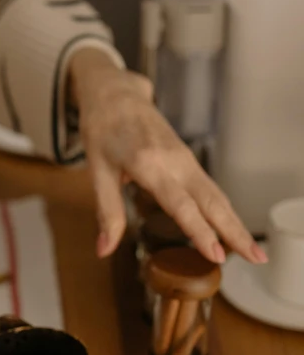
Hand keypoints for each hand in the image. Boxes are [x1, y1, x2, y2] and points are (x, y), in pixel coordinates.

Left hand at [69, 48, 264, 264]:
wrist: (115, 95)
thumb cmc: (102, 129)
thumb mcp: (97, 171)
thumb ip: (106, 211)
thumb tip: (103, 250)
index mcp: (149, 164)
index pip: (181, 204)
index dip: (199, 231)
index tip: (215, 254)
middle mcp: (175, 161)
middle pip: (211, 201)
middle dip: (234, 232)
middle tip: (256, 259)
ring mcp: (185, 159)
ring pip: (216, 195)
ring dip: (236, 223)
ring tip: (253, 252)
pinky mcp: (187, 160)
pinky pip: (210, 188)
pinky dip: (224, 210)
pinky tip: (231, 230)